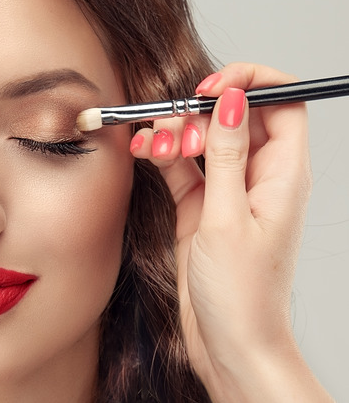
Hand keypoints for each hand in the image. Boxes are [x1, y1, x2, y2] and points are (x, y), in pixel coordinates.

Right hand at [130, 63, 331, 401]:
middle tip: (172, 125)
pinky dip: (162, 155)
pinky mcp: (200, 207)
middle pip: (235, 117)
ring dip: (175, 133)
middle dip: (200, 111)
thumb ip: (226, 156)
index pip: (283, 102)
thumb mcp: (227, 218)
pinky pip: (181, 166)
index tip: (212, 87)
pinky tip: (144, 152)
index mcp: (283, 175)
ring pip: (204, 139)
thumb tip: (232, 100)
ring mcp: (228, 191)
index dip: (250, 83)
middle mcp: (258, 177)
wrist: (229, 344)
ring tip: (152, 143)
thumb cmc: (241, 293)